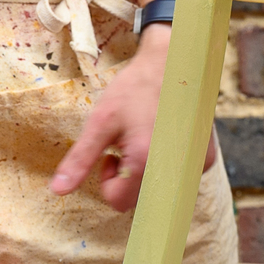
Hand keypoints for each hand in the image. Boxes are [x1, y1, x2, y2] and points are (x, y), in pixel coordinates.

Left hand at [48, 26, 213, 210]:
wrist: (175, 61)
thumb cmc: (136, 88)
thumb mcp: (101, 120)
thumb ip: (80, 159)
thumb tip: (58, 191)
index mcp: (144, 161)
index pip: (117, 201)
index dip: (108, 179)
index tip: (112, 151)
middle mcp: (173, 168)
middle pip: (139, 198)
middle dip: (129, 176)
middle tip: (130, 141)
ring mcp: (193, 164)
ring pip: (159, 189)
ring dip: (149, 171)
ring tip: (149, 136)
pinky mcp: (206, 158)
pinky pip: (179, 177)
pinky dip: (169, 164)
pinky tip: (168, 136)